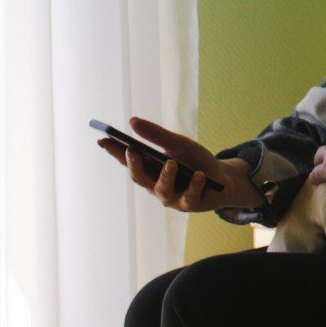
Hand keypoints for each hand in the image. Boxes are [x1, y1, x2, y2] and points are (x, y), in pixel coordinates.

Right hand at [98, 116, 264, 211]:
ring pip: (162, 189)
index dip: (114, 151)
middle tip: (131, 150)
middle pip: (140, 177)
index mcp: (149, 168)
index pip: (128, 160)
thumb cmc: (196, 161)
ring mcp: (171, 197)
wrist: (223, 179)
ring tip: (171, 163)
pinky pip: (190, 196)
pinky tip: (198, 175)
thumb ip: (157, 135)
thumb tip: (132, 121)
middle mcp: (155, 185)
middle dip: (134, 164)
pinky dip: (194, 184)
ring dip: (166, 175)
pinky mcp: (190, 204)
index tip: (102, 139)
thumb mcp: (179, 144)